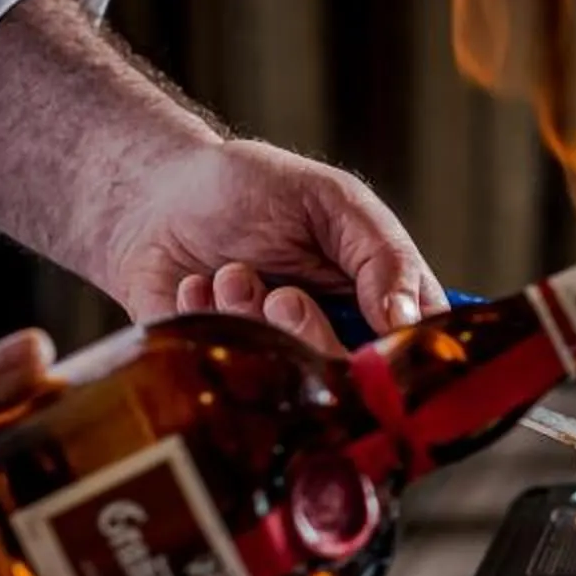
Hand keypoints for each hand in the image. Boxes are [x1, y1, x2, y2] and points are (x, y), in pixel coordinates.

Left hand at [104, 139, 446, 354]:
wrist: (156, 199)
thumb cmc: (250, 190)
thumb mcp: (332, 200)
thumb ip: (382, 255)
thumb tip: (407, 321)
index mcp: (379, 303)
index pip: (419, 353)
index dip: (404, 360)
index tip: (375, 340)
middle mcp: (334, 342)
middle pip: (353, 385)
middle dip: (313, 337)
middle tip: (285, 297)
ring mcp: (277, 363)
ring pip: (288, 381)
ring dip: (253, 319)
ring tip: (232, 273)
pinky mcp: (219, 372)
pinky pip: (222, 372)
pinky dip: (205, 319)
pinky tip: (195, 286)